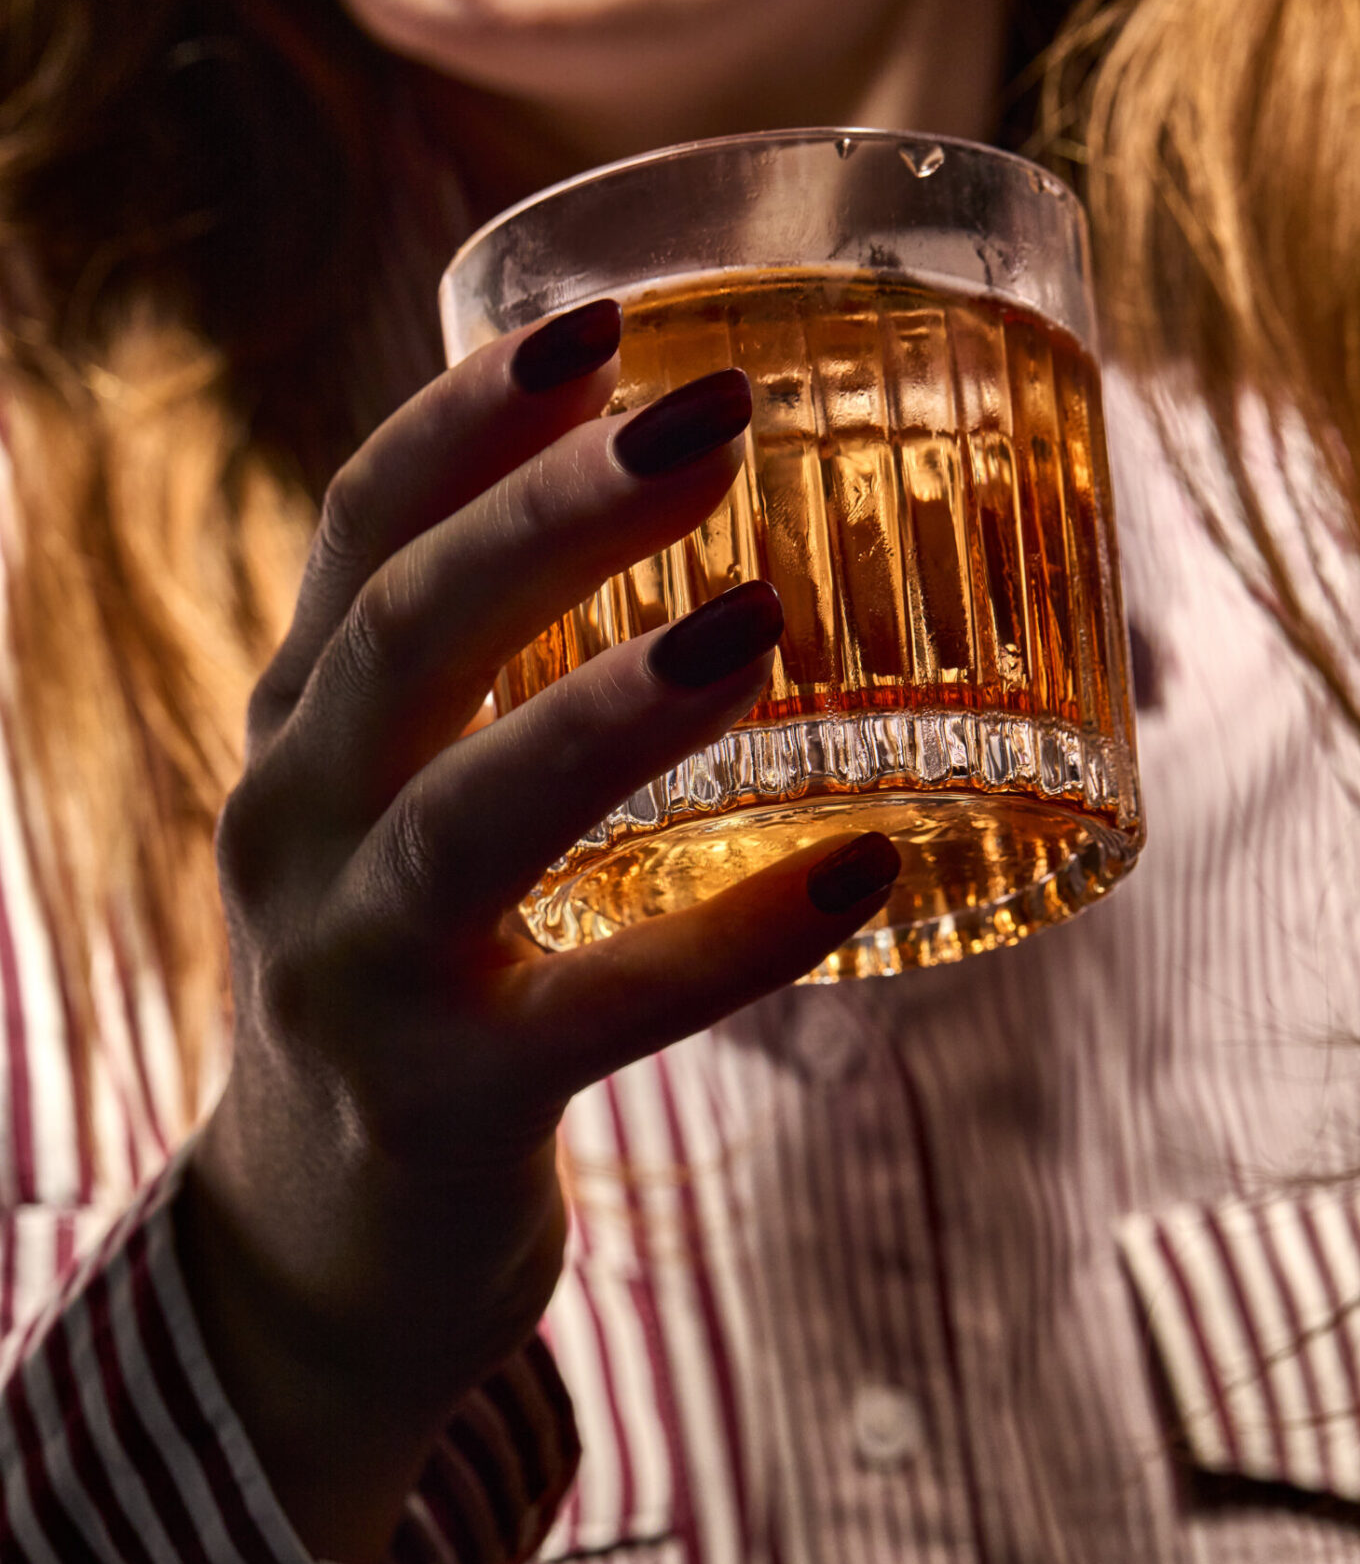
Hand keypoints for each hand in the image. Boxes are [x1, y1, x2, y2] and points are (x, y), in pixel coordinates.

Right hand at [177, 298, 899, 1563]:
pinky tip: (860, 871)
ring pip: (465, 817)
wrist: (327, 1239)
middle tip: (716, 422)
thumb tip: (686, 518)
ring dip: (611, 713)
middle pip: (405, 637)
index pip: (361, 533)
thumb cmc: (414, 974)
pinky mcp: (442, 1103)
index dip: (475, 419)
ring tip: (758, 625)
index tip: (609, 324)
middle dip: (551, 514)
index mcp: (303, 730)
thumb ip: (484, 686)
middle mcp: (295, 830)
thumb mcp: (400, 807)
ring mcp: (353, 975)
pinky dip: (733, 941)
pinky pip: (596, 1010)